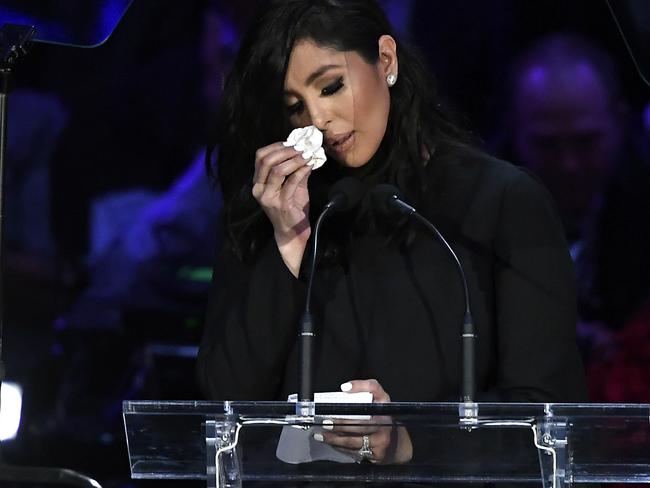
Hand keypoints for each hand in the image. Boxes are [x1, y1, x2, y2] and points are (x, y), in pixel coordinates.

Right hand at [252, 142, 312, 275]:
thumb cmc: (291, 209)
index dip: (276, 146)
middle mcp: (259, 189)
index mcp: (258, 183)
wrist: (292, 232)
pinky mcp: (280, 204)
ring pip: (278, 170)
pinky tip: (309, 166)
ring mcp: (268, 197)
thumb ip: (296, 170)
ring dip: (294, 160)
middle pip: (266, 161)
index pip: (260, 157)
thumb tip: (305, 151)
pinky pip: (291, 182)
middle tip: (301, 147)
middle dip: (285, 151)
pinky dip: (301, 171)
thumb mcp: (293, 186)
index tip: (291, 143)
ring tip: (307, 155)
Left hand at [314, 379, 412, 463]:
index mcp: (384, 404)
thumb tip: (345, 387)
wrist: (396, 443)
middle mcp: (385, 421)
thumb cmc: (381, 417)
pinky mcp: (377, 455)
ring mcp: (382, 440)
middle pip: (359, 423)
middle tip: (325, 422)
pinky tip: (332, 443)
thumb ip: (364, 388)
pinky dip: (340, 447)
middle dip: (339, 424)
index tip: (344, 390)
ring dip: (335, 438)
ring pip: (353, 440)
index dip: (358, 388)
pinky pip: (354, 451)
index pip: (373, 390)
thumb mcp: (378, 399)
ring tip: (322, 435)